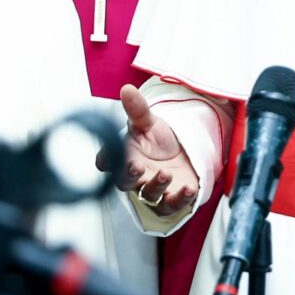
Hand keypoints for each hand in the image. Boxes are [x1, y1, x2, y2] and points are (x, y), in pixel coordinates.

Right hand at [103, 83, 199, 216]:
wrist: (184, 152)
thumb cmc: (160, 141)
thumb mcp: (150, 122)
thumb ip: (138, 109)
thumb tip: (127, 89)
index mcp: (124, 157)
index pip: (107, 162)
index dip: (107, 160)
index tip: (109, 156)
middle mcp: (135, 177)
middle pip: (124, 182)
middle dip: (129, 176)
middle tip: (135, 167)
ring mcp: (153, 190)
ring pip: (149, 195)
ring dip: (156, 186)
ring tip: (166, 173)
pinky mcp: (172, 199)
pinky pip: (172, 205)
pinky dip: (179, 199)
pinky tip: (187, 188)